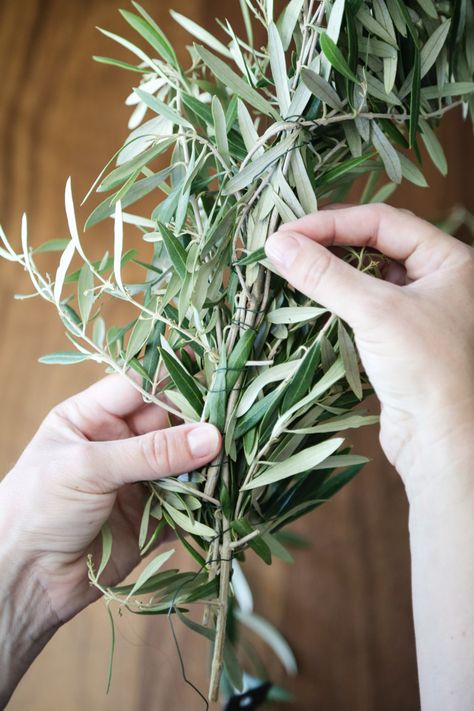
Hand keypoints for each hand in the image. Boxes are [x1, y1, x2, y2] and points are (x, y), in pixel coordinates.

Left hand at [0, 374, 220, 624]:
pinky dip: (205, 500)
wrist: (25, 580)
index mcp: (92, 418)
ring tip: (233, 461)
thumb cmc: (38, 508)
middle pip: (169, 423)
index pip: (139, 388)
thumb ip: (151, 452)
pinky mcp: (153, 516)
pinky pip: (188, 502)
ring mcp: (137, 480)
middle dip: (197, 426)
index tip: (213, 381)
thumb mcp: (89, 467)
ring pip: (183, 462)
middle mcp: (118, 444)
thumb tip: (210, 436)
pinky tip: (225, 494)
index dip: (172, 384)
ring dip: (205, 464)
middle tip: (231, 427)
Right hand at [265, 204, 473, 497]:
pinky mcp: (399, 340)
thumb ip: (326, 275)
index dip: (333, 222)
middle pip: (375, 244)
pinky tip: (309, 300)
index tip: (288, 232)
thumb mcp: (376, 311)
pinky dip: (336, 300)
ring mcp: (419, 310)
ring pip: (367, 276)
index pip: (382, 221)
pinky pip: (364, 306)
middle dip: (330, 243)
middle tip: (285, 245)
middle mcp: (438, 280)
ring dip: (330, 272)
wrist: (443, 441)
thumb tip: (278, 243)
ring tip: (290, 267)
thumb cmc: (427, 369)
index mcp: (449, 260)